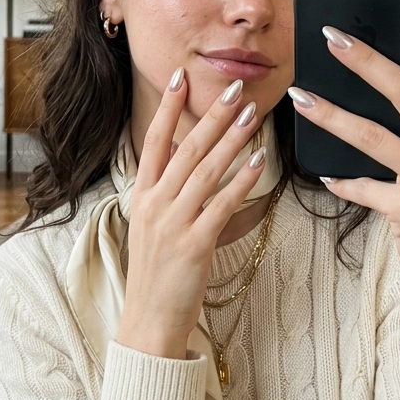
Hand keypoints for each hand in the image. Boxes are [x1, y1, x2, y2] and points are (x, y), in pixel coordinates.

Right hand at [118, 71, 266, 358]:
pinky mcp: (195, 244)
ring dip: (232, 140)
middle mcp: (154, 204)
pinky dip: (242, 180)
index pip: (153, 141)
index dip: (167, 108)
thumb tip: (178, 151)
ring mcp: (173, 223)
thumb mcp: (150, 224)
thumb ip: (163, 188)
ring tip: (253, 115)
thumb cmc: (155, 274)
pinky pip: (222, 204)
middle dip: (212, 115)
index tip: (180, 77)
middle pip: (186, 148)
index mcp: (141, 196)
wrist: (149, 321)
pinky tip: (259, 161)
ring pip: (206, 170)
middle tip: (234, 90)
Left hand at [288, 27, 399, 317]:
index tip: (342, 37)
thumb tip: (361, 85)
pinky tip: (326, 176)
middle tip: (330, 42)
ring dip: (333, 116)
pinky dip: (342, 181)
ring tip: (301, 99)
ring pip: (373, 138)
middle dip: (366, 64)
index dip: (378, 58)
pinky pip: (364, 187)